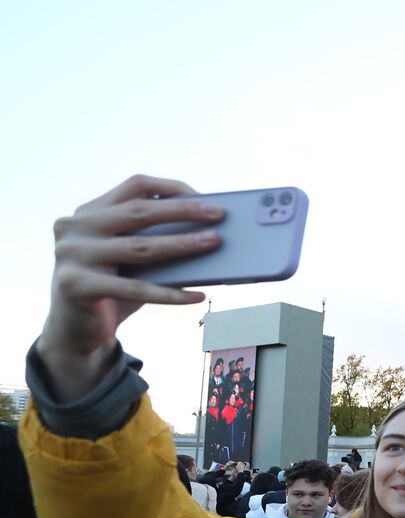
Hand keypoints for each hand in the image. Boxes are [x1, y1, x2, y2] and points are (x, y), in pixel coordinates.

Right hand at [39, 175, 224, 400]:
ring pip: (140, 247)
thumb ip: (153, 240)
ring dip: (183, 244)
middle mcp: (74, 227)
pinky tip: (198, 295)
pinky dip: (171, 294)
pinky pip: (135, 288)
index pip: (135, 187)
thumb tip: (207, 232)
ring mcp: (71, 255)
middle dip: (183, 211)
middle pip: (139, 212)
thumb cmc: (113, 289)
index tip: (206, 198)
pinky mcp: (76, 285)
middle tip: (220, 215)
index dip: (172, 189)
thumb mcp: (130, 260)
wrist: (76, 331)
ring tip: (214, 243)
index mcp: (88, 212)